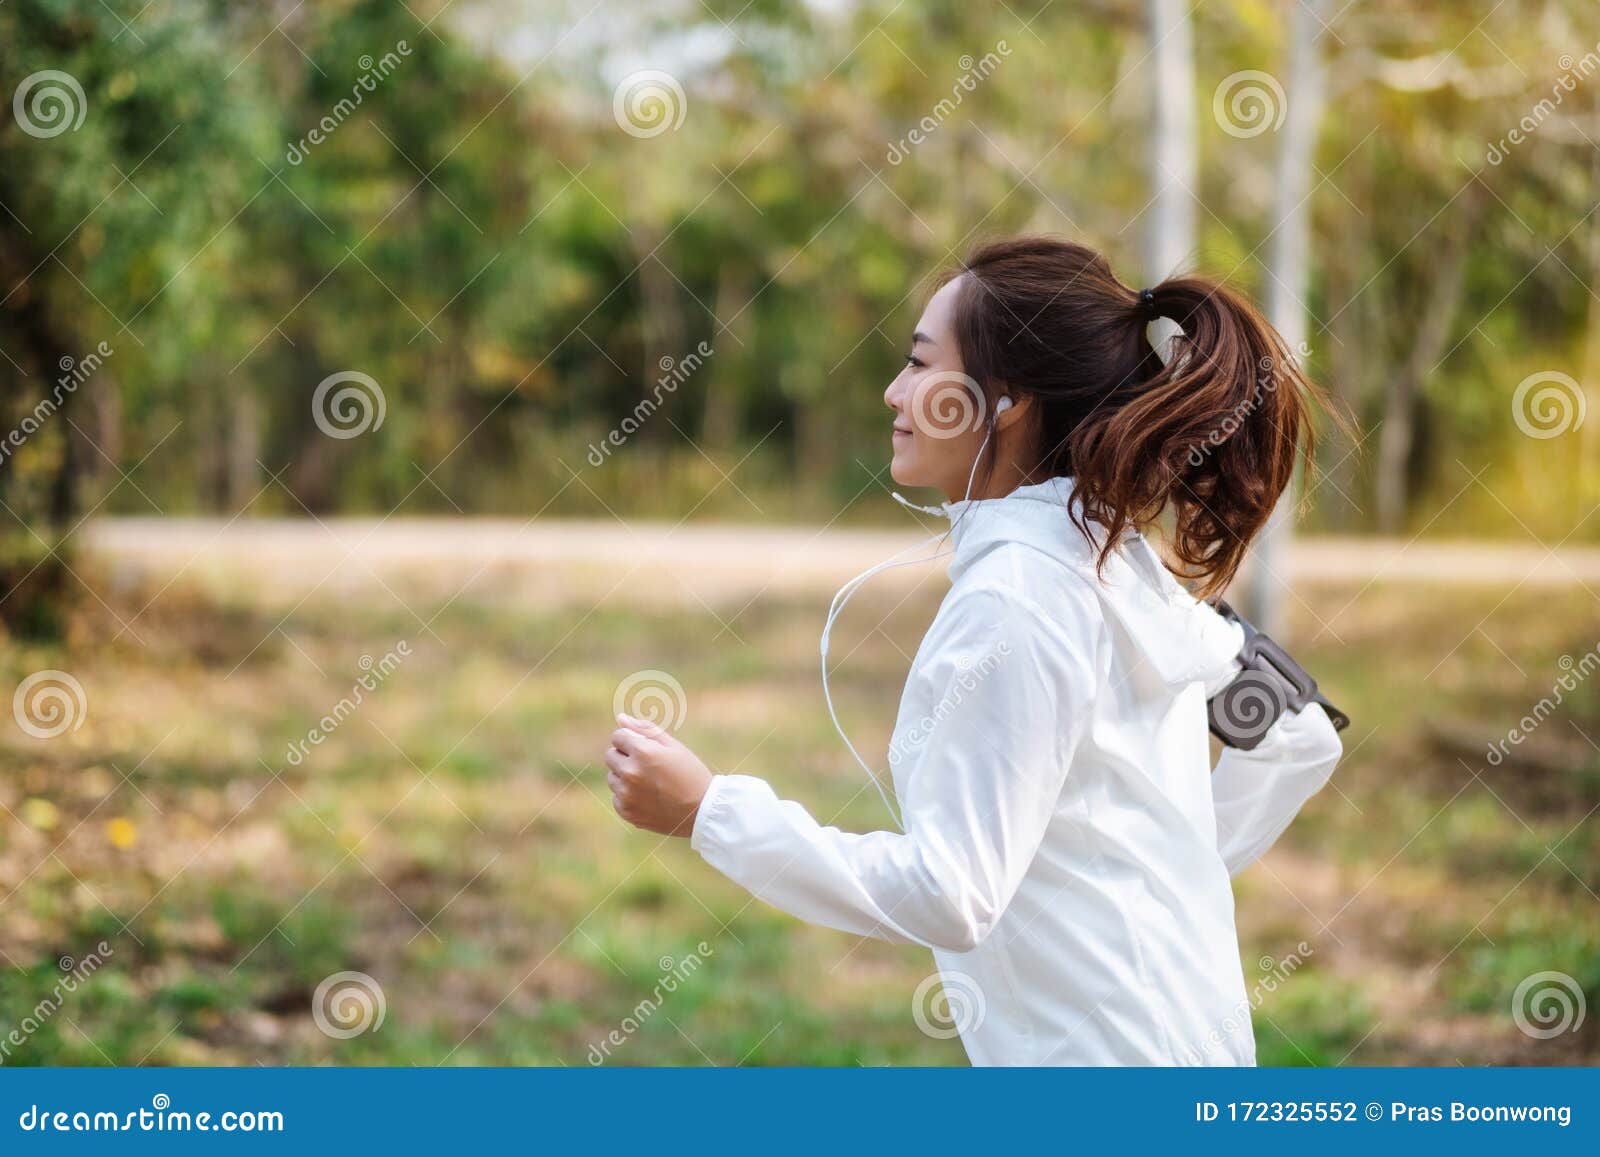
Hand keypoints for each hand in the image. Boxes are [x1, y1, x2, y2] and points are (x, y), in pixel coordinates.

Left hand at [605, 712, 712, 836]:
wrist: (701, 811)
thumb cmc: (690, 773)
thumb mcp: (672, 746)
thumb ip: (645, 730)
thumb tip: (620, 718)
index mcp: (642, 752)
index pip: (618, 737)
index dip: (632, 740)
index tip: (646, 749)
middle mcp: (630, 774)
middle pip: (610, 756)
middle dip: (625, 756)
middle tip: (649, 766)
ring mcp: (626, 795)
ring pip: (612, 777)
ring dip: (625, 776)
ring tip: (650, 783)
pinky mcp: (626, 812)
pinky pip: (617, 797)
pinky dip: (628, 796)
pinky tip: (649, 798)